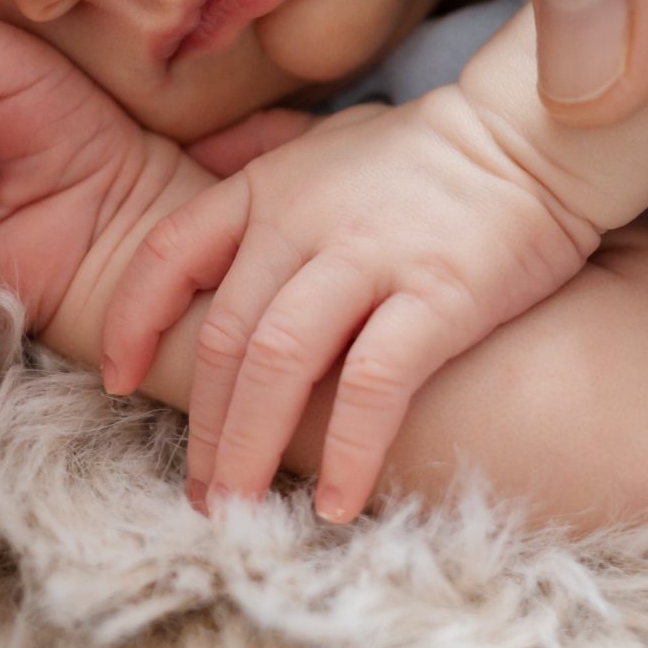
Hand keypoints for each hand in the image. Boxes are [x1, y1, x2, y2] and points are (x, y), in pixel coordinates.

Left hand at [100, 92, 599, 522]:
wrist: (530, 138)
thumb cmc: (427, 151)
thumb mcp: (327, 136)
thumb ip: (261, 153)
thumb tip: (207, 159)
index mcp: (268, 188)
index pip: (170, 254)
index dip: (132, 321)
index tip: (117, 380)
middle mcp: (304, 221)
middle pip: (225, 336)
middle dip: (204, 427)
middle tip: (201, 495)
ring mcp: (368, 256)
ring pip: (279, 363)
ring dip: (251, 449)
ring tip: (243, 511)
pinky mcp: (436, 295)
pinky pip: (373, 386)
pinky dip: (348, 451)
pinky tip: (338, 503)